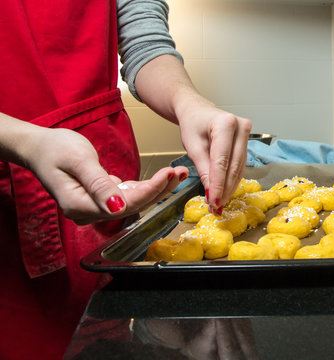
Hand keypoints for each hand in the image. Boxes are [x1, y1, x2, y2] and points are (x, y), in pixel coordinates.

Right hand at [23, 127, 188, 224]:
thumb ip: (98, 184)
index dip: (149, 191)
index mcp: (80, 207)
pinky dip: (146, 186)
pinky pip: (129, 195)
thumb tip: (117, 206)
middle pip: (133, 205)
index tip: (167, 175)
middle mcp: (89, 212)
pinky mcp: (103, 198)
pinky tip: (163, 177)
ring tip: (177, 173)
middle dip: (159, 189)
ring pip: (134, 200)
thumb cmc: (53, 149)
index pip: (124, 205)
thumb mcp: (78, 161)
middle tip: (179, 172)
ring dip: (157, 187)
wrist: (38, 147)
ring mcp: (96, 206)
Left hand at [176, 99, 250, 214]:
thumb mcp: (193, 146)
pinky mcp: (247, 142)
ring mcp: (247, 134)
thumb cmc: (193, 124)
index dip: (218, 184)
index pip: (222, 161)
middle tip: (216, 207)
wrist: (197, 111)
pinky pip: (240, 166)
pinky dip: (231, 180)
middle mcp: (241, 127)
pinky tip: (224, 192)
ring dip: (229, 188)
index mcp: (225, 124)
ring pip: (239, 169)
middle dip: (224, 189)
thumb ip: (203, 170)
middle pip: (234, 166)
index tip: (213, 202)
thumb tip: (211, 193)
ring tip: (218, 203)